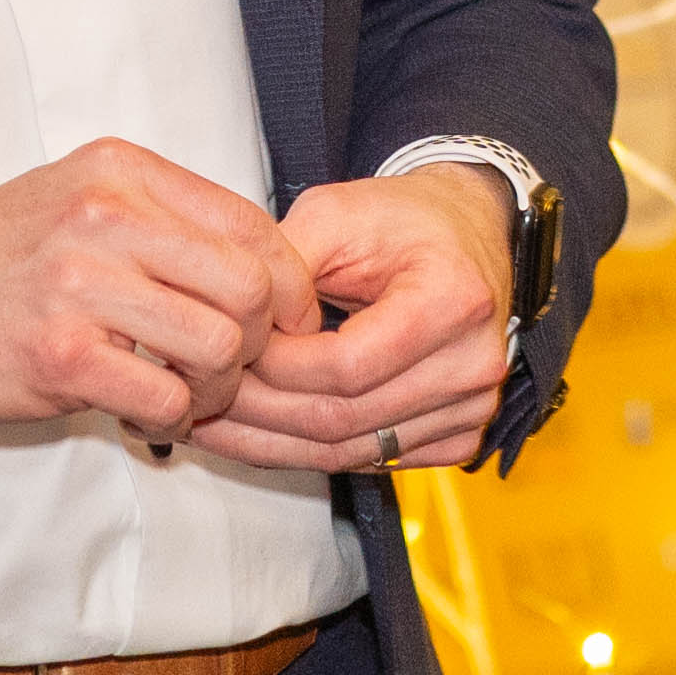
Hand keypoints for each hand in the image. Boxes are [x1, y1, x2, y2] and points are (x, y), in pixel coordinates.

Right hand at [0, 138, 312, 444]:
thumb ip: (163, 215)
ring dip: (216, 386)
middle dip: (261, 340)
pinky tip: (145, 413)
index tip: (282, 320)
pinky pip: (165, 396)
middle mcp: (107, 215)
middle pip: (252, 286)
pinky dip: (171, 417)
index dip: (288, 284)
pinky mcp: (59, 354)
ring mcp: (81, 284)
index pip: (252, 224)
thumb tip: (264, 265)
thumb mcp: (80, 195)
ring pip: (219, 344)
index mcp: (122, 171)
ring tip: (183, 391)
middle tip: (231, 365)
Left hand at [200, 168, 516, 477]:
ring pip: (350, 453)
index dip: (277, 366)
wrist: (467, 233)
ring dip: (273, 445)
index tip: (231, 350)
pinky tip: (262, 436)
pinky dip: (311, 453)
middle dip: (261, 412)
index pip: (346, 366)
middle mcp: (473, 365)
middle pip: (344, 419)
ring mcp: (472, 408)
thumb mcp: (336, 212)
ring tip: (213, 425)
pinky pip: (371, 461)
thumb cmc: (404, 219)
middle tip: (202, 395)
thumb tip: (231, 327)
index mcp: (453, 302)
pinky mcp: (460, 435)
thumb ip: (284, 266)